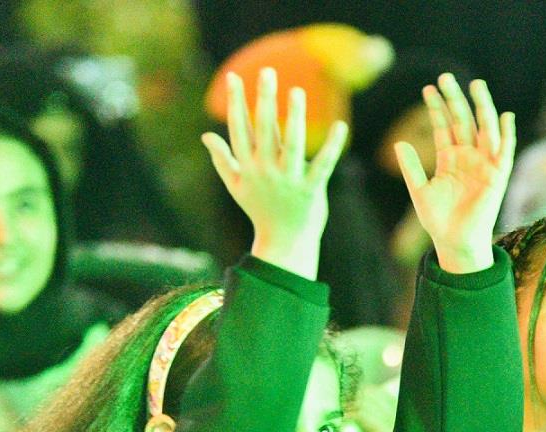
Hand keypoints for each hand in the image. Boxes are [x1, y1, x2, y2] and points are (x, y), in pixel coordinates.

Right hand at [202, 67, 346, 279]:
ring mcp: (289, 181)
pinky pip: (323, 165)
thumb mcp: (236, 186)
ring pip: (292, 144)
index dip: (237, 102)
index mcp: (247, 168)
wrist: (284, 244)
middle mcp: (265, 172)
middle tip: (268, 72)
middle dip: (265, 100)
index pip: (240, 129)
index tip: (236, 77)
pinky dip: (332, 146)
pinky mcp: (311, 191)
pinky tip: (340, 126)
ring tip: (296, 91)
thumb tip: (205, 135)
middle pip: (265, 130)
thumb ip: (222, 159)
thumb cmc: (260, 211)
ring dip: (295, 117)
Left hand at [396, 74, 515, 273]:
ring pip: (483, 129)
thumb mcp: (420, 191)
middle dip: (454, 99)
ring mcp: (483, 165)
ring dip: (481, 107)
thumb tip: (398, 143)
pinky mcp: (497, 176)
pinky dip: (506, 134)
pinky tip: (504, 115)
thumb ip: (410, 168)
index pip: (443, 127)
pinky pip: (504, 151)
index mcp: (449, 159)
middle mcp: (467, 157)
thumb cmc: (438, 221)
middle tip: (445, 76)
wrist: (454, 243)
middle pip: (462, 121)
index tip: (428, 88)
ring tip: (474, 85)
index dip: (436, 108)